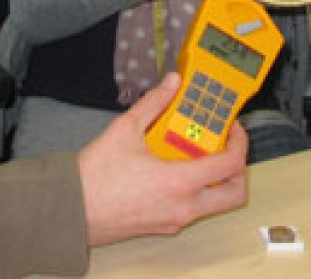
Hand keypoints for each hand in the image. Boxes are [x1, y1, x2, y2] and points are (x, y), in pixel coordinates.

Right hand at [79, 72, 247, 245]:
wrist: (70, 210)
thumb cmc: (95, 177)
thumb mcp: (125, 129)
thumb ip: (154, 103)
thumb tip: (172, 83)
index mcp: (180, 183)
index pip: (230, 165)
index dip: (239, 143)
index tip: (233, 129)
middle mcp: (183, 207)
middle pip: (234, 194)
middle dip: (238, 169)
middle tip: (225, 147)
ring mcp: (174, 220)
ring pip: (213, 204)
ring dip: (215, 180)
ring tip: (196, 153)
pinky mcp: (163, 226)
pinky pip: (191, 209)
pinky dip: (194, 190)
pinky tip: (174, 168)